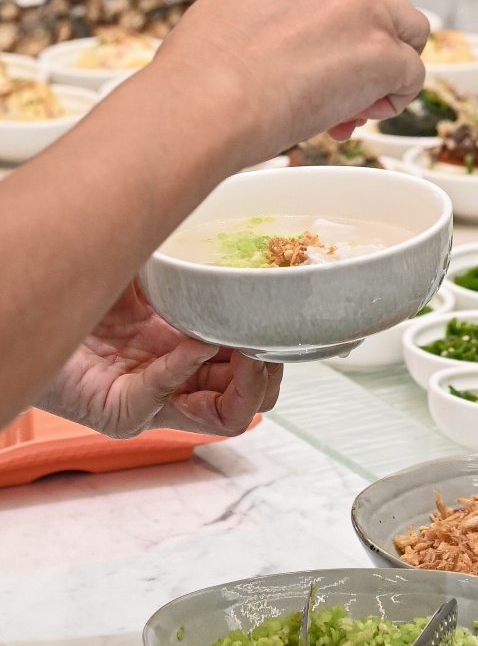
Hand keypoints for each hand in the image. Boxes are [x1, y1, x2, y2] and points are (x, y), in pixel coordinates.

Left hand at [38, 281, 282, 438]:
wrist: (33, 295)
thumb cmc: (89, 288)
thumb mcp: (158, 271)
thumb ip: (196, 263)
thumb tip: (239, 228)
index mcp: (190, 352)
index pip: (251, 372)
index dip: (272, 354)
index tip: (277, 324)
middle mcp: (177, 383)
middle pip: (248, 402)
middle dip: (269, 374)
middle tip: (268, 343)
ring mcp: (151, 403)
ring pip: (224, 418)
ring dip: (245, 382)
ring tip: (249, 351)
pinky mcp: (119, 413)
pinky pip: (160, 396)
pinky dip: (183, 367)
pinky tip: (194, 343)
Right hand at [148, 0, 428, 165]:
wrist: (203, 103)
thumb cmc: (198, 73)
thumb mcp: (224, 10)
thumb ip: (263, 9)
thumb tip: (272, 33)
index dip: (331, 30)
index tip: (314, 59)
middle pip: (379, 7)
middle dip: (364, 48)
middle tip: (340, 88)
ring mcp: (362, 11)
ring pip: (408, 34)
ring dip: (389, 68)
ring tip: (353, 105)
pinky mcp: (382, 52)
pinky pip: (413, 75)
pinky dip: (396, 98)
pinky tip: (361, 115)